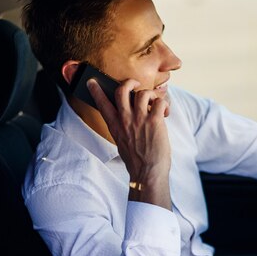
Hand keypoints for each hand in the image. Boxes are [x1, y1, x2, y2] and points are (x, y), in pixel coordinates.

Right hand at [88, 79, 171, 209]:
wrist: (147, 173)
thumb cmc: (136, 160)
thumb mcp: (121, 141)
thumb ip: (122, 127)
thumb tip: (127, 116)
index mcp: (115, 125)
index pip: (102, 103)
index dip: (96, 90)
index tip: (92, 82)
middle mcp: (125, 119)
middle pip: (122, 90)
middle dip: (129, 83)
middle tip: (136, 85)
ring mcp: (139, 119)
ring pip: (142, 93)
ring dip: (151, 95)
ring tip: (155, 103)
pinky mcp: (154, 121)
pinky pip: (159, 102)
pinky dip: (164, 104)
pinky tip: (165, 112)